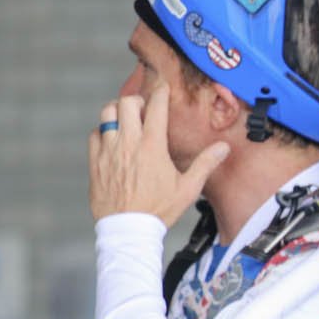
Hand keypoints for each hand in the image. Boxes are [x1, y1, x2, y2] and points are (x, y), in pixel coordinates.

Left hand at [90, 82, 228, 224]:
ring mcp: (109, 151)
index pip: (155, 106)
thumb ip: (205, 164)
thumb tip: (223, 148)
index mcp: (152, 146)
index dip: (160, 92)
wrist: (129, 230)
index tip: (163, 88)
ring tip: (126, 120)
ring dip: (117, 112)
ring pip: (106, 114)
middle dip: (137, 100)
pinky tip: (112, 141)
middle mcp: (128, 143)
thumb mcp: (188, 188)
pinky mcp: (95, 162)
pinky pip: (94, 135)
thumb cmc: (159, 210)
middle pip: (126, 102)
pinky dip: (103, 132)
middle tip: (143, 109)